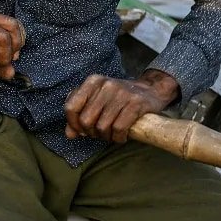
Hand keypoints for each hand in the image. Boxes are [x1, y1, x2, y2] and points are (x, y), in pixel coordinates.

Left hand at [64, 69, 179, 143]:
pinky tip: (121, 136)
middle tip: (100, 133)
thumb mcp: (97, 100)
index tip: (82, 131)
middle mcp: (105, 85)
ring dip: (106, 137)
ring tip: (112, 134)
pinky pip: (119, 129)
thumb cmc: (118, 98)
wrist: (150, 90)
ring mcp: (121, 93)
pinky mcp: (135, 103)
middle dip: (91, 133)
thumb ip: (80, 115)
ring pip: (102, 127)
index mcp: (92, 82)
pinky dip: (119, 138)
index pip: (70, 107)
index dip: (73, 124)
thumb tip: (69, 134)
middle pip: (86, 120)